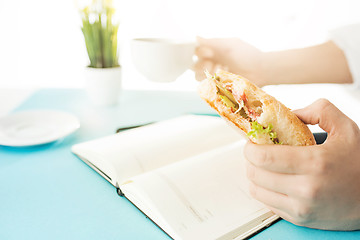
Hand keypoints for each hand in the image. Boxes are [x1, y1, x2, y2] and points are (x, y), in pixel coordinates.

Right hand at [193, 37, 265, 85]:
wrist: (260, 70)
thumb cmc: (247, 55)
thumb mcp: (229, 45)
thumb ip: (212, 42)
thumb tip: (196, 37)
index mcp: (214, 50)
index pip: (197, 51)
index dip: (200, 52)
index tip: (210, 53)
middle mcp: (212, 61)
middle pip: (194, 64)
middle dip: (201, 64)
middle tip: (212, 64)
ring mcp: (215, 74)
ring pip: (197, 75)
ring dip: (205, 73)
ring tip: (218, 72)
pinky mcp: (218, 85)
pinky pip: (206, 85)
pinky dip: (211, 81)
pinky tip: (222, 78)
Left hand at [244, 99, 359, 229]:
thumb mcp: (346, 128)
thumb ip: (319, 110)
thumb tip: (290, 113)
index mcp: (315, 163)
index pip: (264, 157)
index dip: (251, 147)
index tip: (252, 141)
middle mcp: (306, 189)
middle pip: (255, 174)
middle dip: (251, 159)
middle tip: (258, 151)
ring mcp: (302, 207)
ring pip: (257, 190)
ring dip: (255, 175)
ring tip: (265, 165)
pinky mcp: (300, 219)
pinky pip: (267, 203)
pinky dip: (265, 190)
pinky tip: (274, 180)